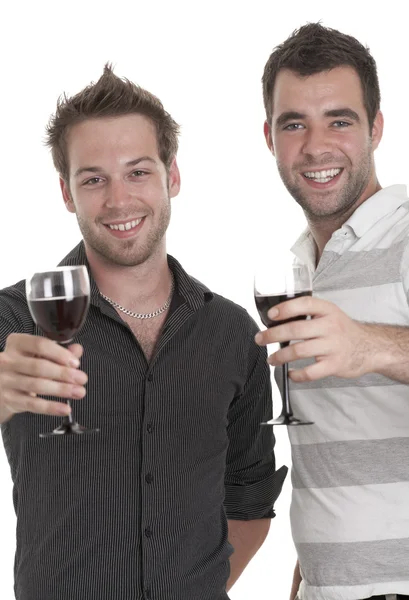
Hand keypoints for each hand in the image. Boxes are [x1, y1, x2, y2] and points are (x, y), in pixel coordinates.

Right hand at [0, 334, 87, 421]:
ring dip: (61, 389)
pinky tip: (64, 408)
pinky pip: (32, 404)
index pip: (40, 344)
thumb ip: (59, 352)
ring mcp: (6, 380)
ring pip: (37, 385)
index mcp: (17, 343)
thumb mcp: (39, 355)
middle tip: (82, 379)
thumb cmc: (23, 367)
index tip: (75, 363)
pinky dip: (50, 407)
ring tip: (78, 392)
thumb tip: (77, 350)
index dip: (60, 354)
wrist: (1, 386)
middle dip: (64, 374)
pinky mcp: (9, 398)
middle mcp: (8, 360)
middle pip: (39, 366)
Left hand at [255, 296, 376, 381]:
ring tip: (271, 359)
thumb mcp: (329, 314)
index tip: (270, 315)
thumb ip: (308, 313)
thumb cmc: (342, 330)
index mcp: (327, 310)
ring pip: (299, 351)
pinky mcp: (335, 365)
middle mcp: (330, 326)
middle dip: (273, 334)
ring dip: (280, 356)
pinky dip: (297, 374)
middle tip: (260, 339)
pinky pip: (311, 372)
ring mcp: (333, 346)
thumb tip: (276, 318)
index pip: (304, 304)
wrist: (369, 347)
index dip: (286, 308)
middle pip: (296, 329)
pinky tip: (290, 373)